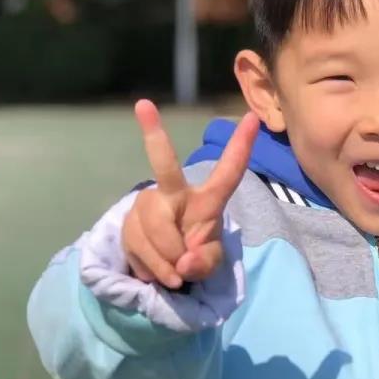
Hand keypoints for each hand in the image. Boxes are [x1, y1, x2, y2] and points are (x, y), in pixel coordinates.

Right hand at [122, 99, 258, 288]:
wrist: (165, 272)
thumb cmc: (196, 257)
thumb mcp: (209, 264)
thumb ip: (205, 263)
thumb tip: (185, 262)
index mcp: (207, 200)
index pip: (228, 172)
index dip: (241, 146)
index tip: (251, 117)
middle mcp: (175, 193)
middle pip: (165, 168)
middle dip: (155, 137)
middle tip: (143, 105)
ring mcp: (148, 204)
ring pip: (155, 228)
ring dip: (166, 260)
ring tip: (174, 272)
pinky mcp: (127, 220)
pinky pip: (139, 246)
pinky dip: (151, 268)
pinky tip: (156, 269)